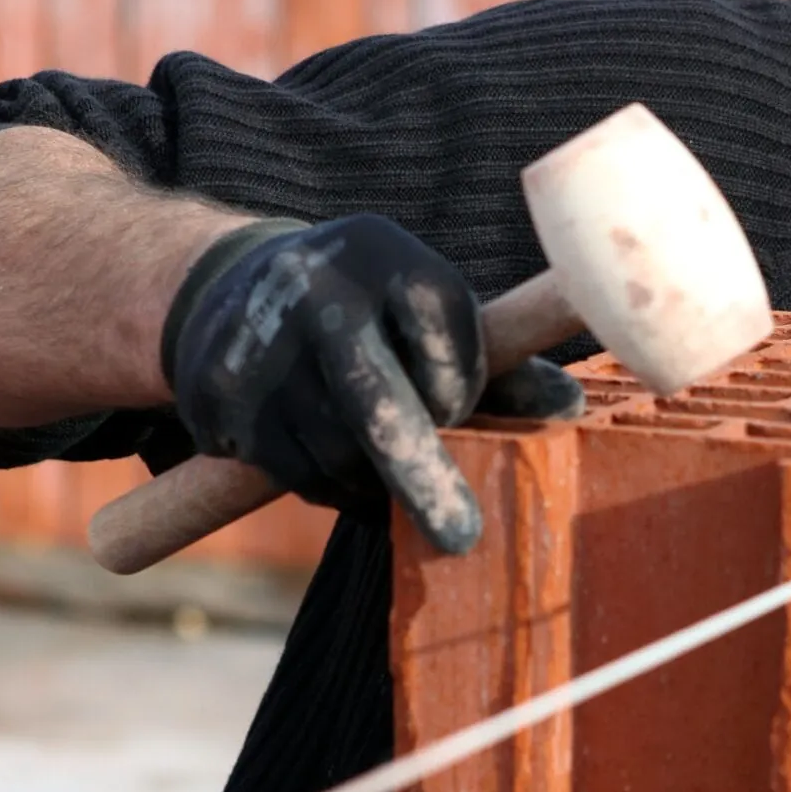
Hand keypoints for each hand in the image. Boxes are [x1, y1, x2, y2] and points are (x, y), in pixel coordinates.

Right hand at [162, 214, 582, 553]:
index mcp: (381, 255)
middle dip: (423, 478)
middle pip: (377, 404)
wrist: (223, 293)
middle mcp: (312, 292)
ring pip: (340, 455)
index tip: (453, 407)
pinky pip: (298, 474)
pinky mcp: (220, 400)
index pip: (446, 339)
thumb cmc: (362, 315)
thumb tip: (570, 407)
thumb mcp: (420, 316)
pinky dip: (332, 487)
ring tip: (381, 465)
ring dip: (376, 481)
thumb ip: (493, 364)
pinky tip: (332, 461)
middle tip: (461, 536)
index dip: (461, 390)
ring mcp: (258, 348)